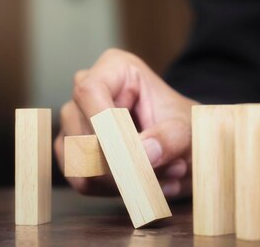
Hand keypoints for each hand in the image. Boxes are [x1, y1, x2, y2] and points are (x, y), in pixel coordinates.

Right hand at [54, 48, 196, 198]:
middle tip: (166, 169)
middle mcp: (86, 91)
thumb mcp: (188, 129)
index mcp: (114, 68)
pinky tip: (142, 183)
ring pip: (79, 160)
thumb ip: (170, 138)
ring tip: (161, 175)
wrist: (184, 145)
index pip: (90, 92)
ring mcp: (74, 121)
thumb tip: (144, 152)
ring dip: (123, 179)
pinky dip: (113, 190)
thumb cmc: (183, 127)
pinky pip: (81, 180)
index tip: (131, 156)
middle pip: (82, 131)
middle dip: (124, 162)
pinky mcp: (71, 151)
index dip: (104, 126)